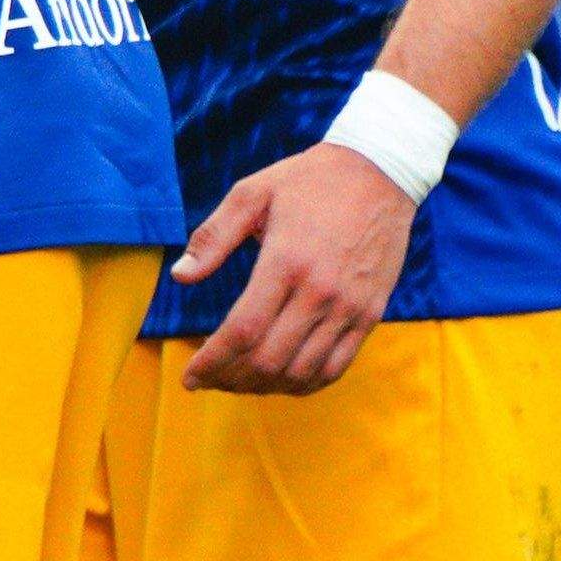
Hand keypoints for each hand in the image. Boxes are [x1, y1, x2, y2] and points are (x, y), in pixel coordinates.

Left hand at [174, 141, 418, 394]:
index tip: (189, 376)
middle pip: (270, 359)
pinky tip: (280, 380)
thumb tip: (180, 277)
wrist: (380, 173)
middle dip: (231, 379)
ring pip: (303, 371)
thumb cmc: (308, 181)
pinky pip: (337, 366)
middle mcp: (320, 292)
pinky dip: (305, 383)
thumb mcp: (251, 195)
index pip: (242, 331)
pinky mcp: (371, 315)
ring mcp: (350, 308)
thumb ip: (212, 238)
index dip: (212, 361)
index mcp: (285, 262)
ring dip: (265, 387)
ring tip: (237, 382)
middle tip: (207, 380)